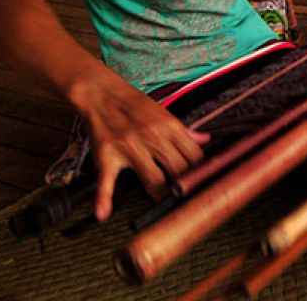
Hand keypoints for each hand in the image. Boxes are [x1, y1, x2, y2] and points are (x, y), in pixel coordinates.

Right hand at [69, 72, 207, 220]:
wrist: (101, 93)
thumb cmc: (133, 104)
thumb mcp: (163, 112)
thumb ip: (184, 130)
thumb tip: (205, 139)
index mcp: (169, 126)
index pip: (194, 155)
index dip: (199, 171)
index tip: (198, 180)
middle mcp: (152, 137)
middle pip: (178, 170)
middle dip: (183, 185)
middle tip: (183, 194)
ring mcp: (129, 148)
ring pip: (153, 179)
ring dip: (160, 194)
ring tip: (163, 200)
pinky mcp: (107, 156)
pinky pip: (106, 180)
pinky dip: (103, 198)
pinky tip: (104, 213)